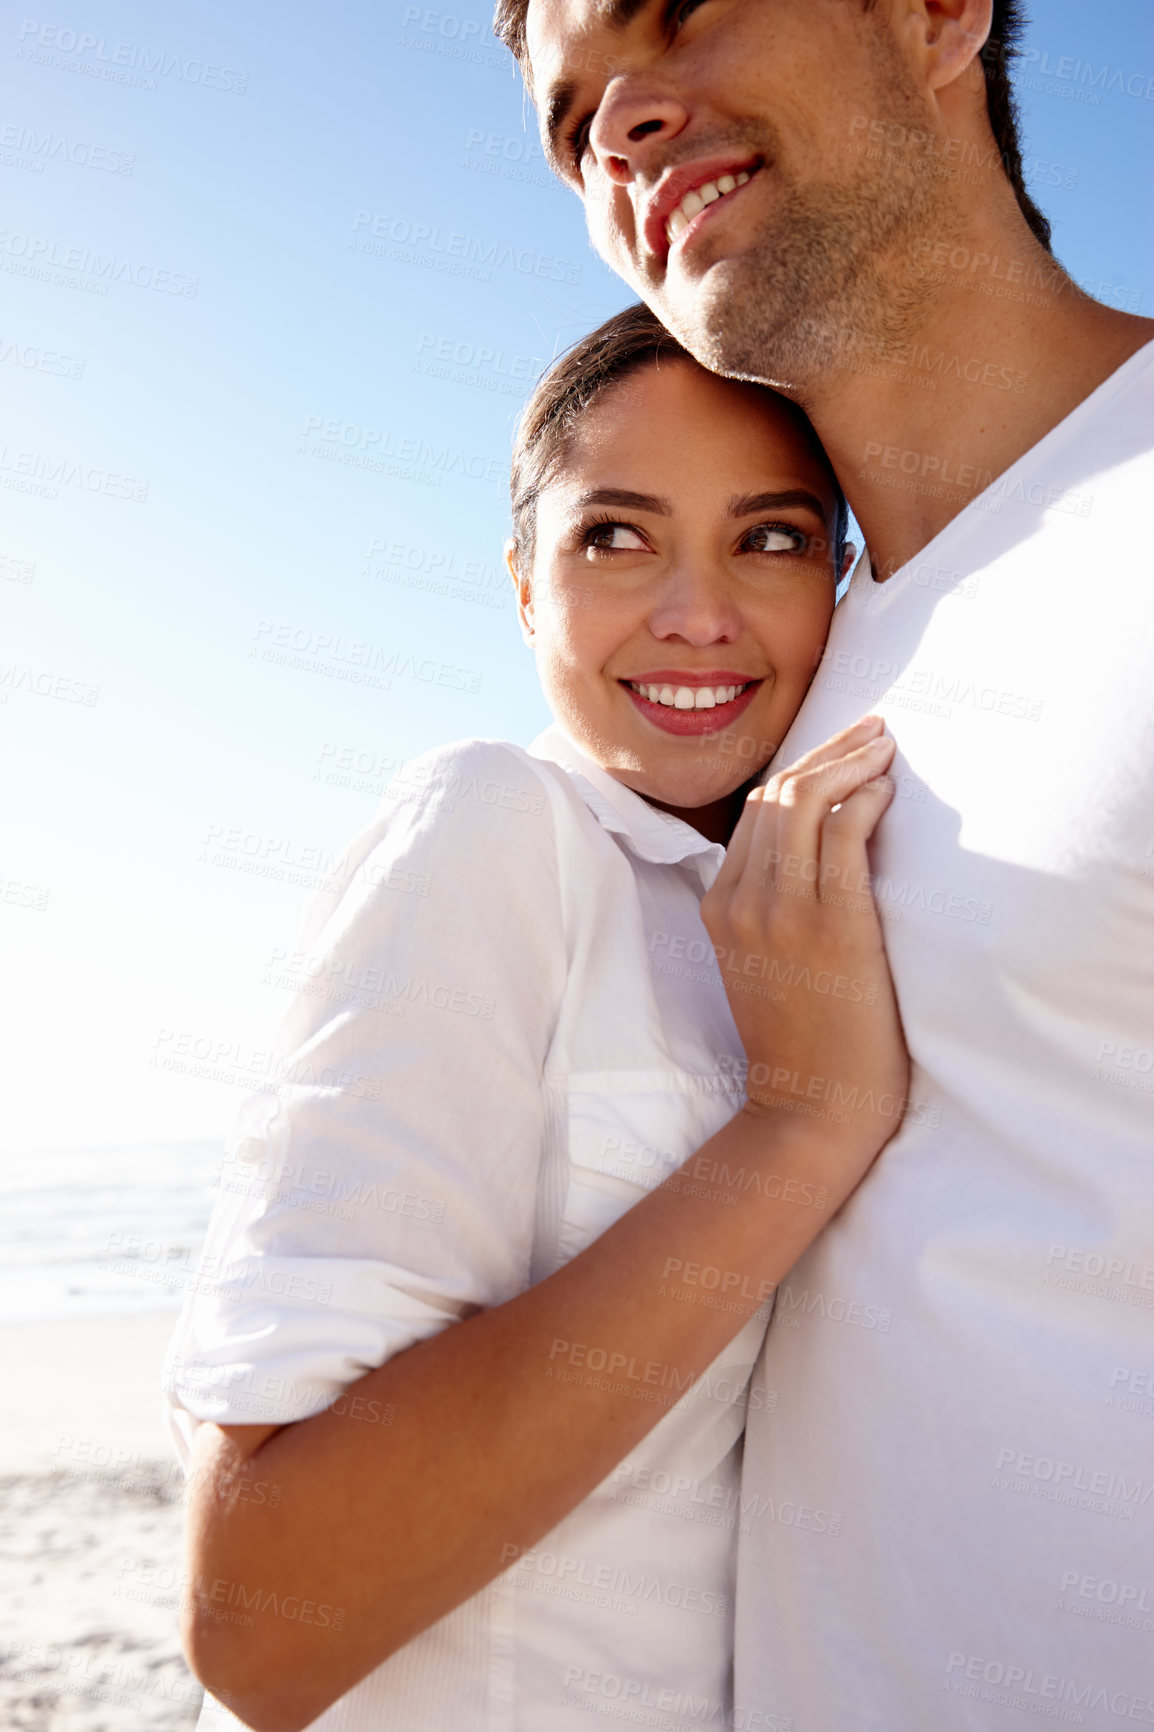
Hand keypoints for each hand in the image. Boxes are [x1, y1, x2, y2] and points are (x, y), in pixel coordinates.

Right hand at [701, 714, 907, 1190]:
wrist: (811, 1103)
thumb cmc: (802, 1036)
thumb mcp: (761, 961)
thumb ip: (771, 904)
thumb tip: (814, 847)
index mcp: (721, 905)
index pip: (755, 808)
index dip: (802, 766)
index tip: (844, 748)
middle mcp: (743, 900)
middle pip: (778, 793)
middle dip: (829, 749)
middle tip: (874, 731)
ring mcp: (783, 912)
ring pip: (807, 802)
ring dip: (852, 763)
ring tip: (886, 749)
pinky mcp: (832, 927)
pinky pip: (843, 836)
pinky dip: (866, 800)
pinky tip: (887, 793)